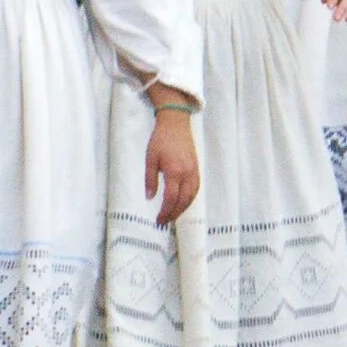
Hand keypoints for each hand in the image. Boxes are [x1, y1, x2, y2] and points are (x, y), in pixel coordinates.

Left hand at [144, 94, 200, 226]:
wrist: (176, 124)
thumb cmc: (160, 140)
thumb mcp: (150, 159)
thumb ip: (150, 179)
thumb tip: (149, 197)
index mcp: (175, 172)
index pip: (171, 198)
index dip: (165, 211)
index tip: (158, 220)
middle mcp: (187, 174)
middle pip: (183, 200)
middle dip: (174, 213)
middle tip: (164, 222)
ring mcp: (194, 172)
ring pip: (192, 196)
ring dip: (183, 208)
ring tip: (172, 216)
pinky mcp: (197, 169)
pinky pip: (196, 189)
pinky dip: (190, 199)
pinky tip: (183, 204)